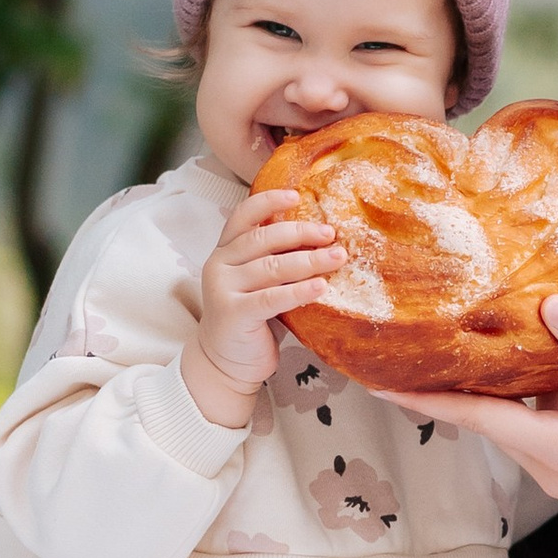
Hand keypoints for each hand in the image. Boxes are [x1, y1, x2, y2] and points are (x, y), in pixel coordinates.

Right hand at [183, 188, 344, 427]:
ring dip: (309, 260)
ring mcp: (223, 289)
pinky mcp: (233, 314)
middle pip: (263, 239)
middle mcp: (219, 265)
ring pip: (271, 267)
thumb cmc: (251, 318)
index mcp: (225, 251)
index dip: (268, 202)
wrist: (225, 363)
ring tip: (338, 257)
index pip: (243, 216)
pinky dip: (299, 290)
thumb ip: (274, 261)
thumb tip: (323, 239)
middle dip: (301, 233)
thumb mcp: (259, 283)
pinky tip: (322, 286)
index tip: (297, 195)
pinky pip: (272, 298)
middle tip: (331, 234)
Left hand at [422, 300, 557, 557]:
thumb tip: (553, 307)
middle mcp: (552, 465)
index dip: (422, 394)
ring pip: (530, 408)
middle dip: (465, 370)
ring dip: (527, 369)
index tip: (375, 378)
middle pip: (493, 409)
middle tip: (430, 323)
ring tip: (507, 315)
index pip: (473, 417)